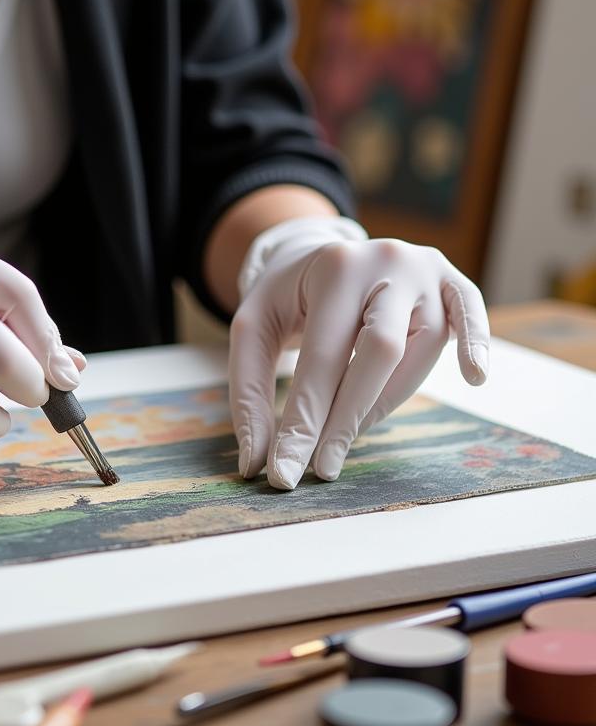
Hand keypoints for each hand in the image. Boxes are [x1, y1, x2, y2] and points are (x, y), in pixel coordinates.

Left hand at [229, 216, 489, 489]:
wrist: (319, 251)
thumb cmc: (287, 298)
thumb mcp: (253, 327)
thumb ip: (248, 391)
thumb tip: (253, 462)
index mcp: (333, 267)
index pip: (322, 356)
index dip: (304, 420)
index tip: (285, 474)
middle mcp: (384, 261)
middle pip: (379, 350)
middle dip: (347, 417)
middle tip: (321, 469)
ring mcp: (424, 269)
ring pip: (420, 348)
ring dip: (385, 401)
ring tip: (346, 438)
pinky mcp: (451, 280)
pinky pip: (471, 311)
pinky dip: (476, 343)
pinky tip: (474, 377)